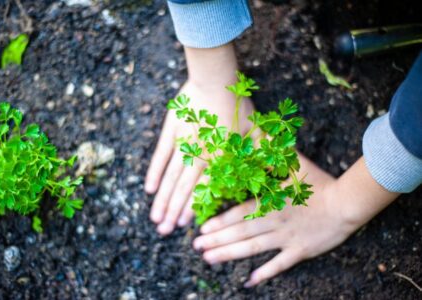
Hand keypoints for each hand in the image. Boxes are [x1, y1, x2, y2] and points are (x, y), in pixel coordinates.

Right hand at [145, 80, 254, 234]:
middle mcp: (200, 156)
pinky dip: (154, 173)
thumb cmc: (237, 104)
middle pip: (184, 189)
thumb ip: (263, 151)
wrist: (215, 80)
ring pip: (171, 177)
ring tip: (154, 218)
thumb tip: (277, 168)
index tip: (185, 225)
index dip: (194, 208)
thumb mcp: (255, 130)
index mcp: (220, 158)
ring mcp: (183, 145)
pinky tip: (148, 188)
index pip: (205, 189)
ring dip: (162, 199)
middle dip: (173, 212)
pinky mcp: (171, 132)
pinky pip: (160, 156)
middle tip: (163, 231)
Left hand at [193, 156, 360, 286]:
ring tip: (210, 258)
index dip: (220, 221)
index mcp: (271, 201)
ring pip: (253, 248)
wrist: (346, 203)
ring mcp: (286, 238)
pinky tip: (248, 282)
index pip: (240, 212)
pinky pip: (279, 265)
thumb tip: (257, 134)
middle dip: (217, 239)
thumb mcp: (295, 163)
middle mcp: (274, 221)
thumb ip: (273, 151)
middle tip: (197, 247)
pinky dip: (264, 274)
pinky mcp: (299, 251)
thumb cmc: (320, 182)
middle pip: (241, 232)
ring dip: (230, 254)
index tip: (202, 227)